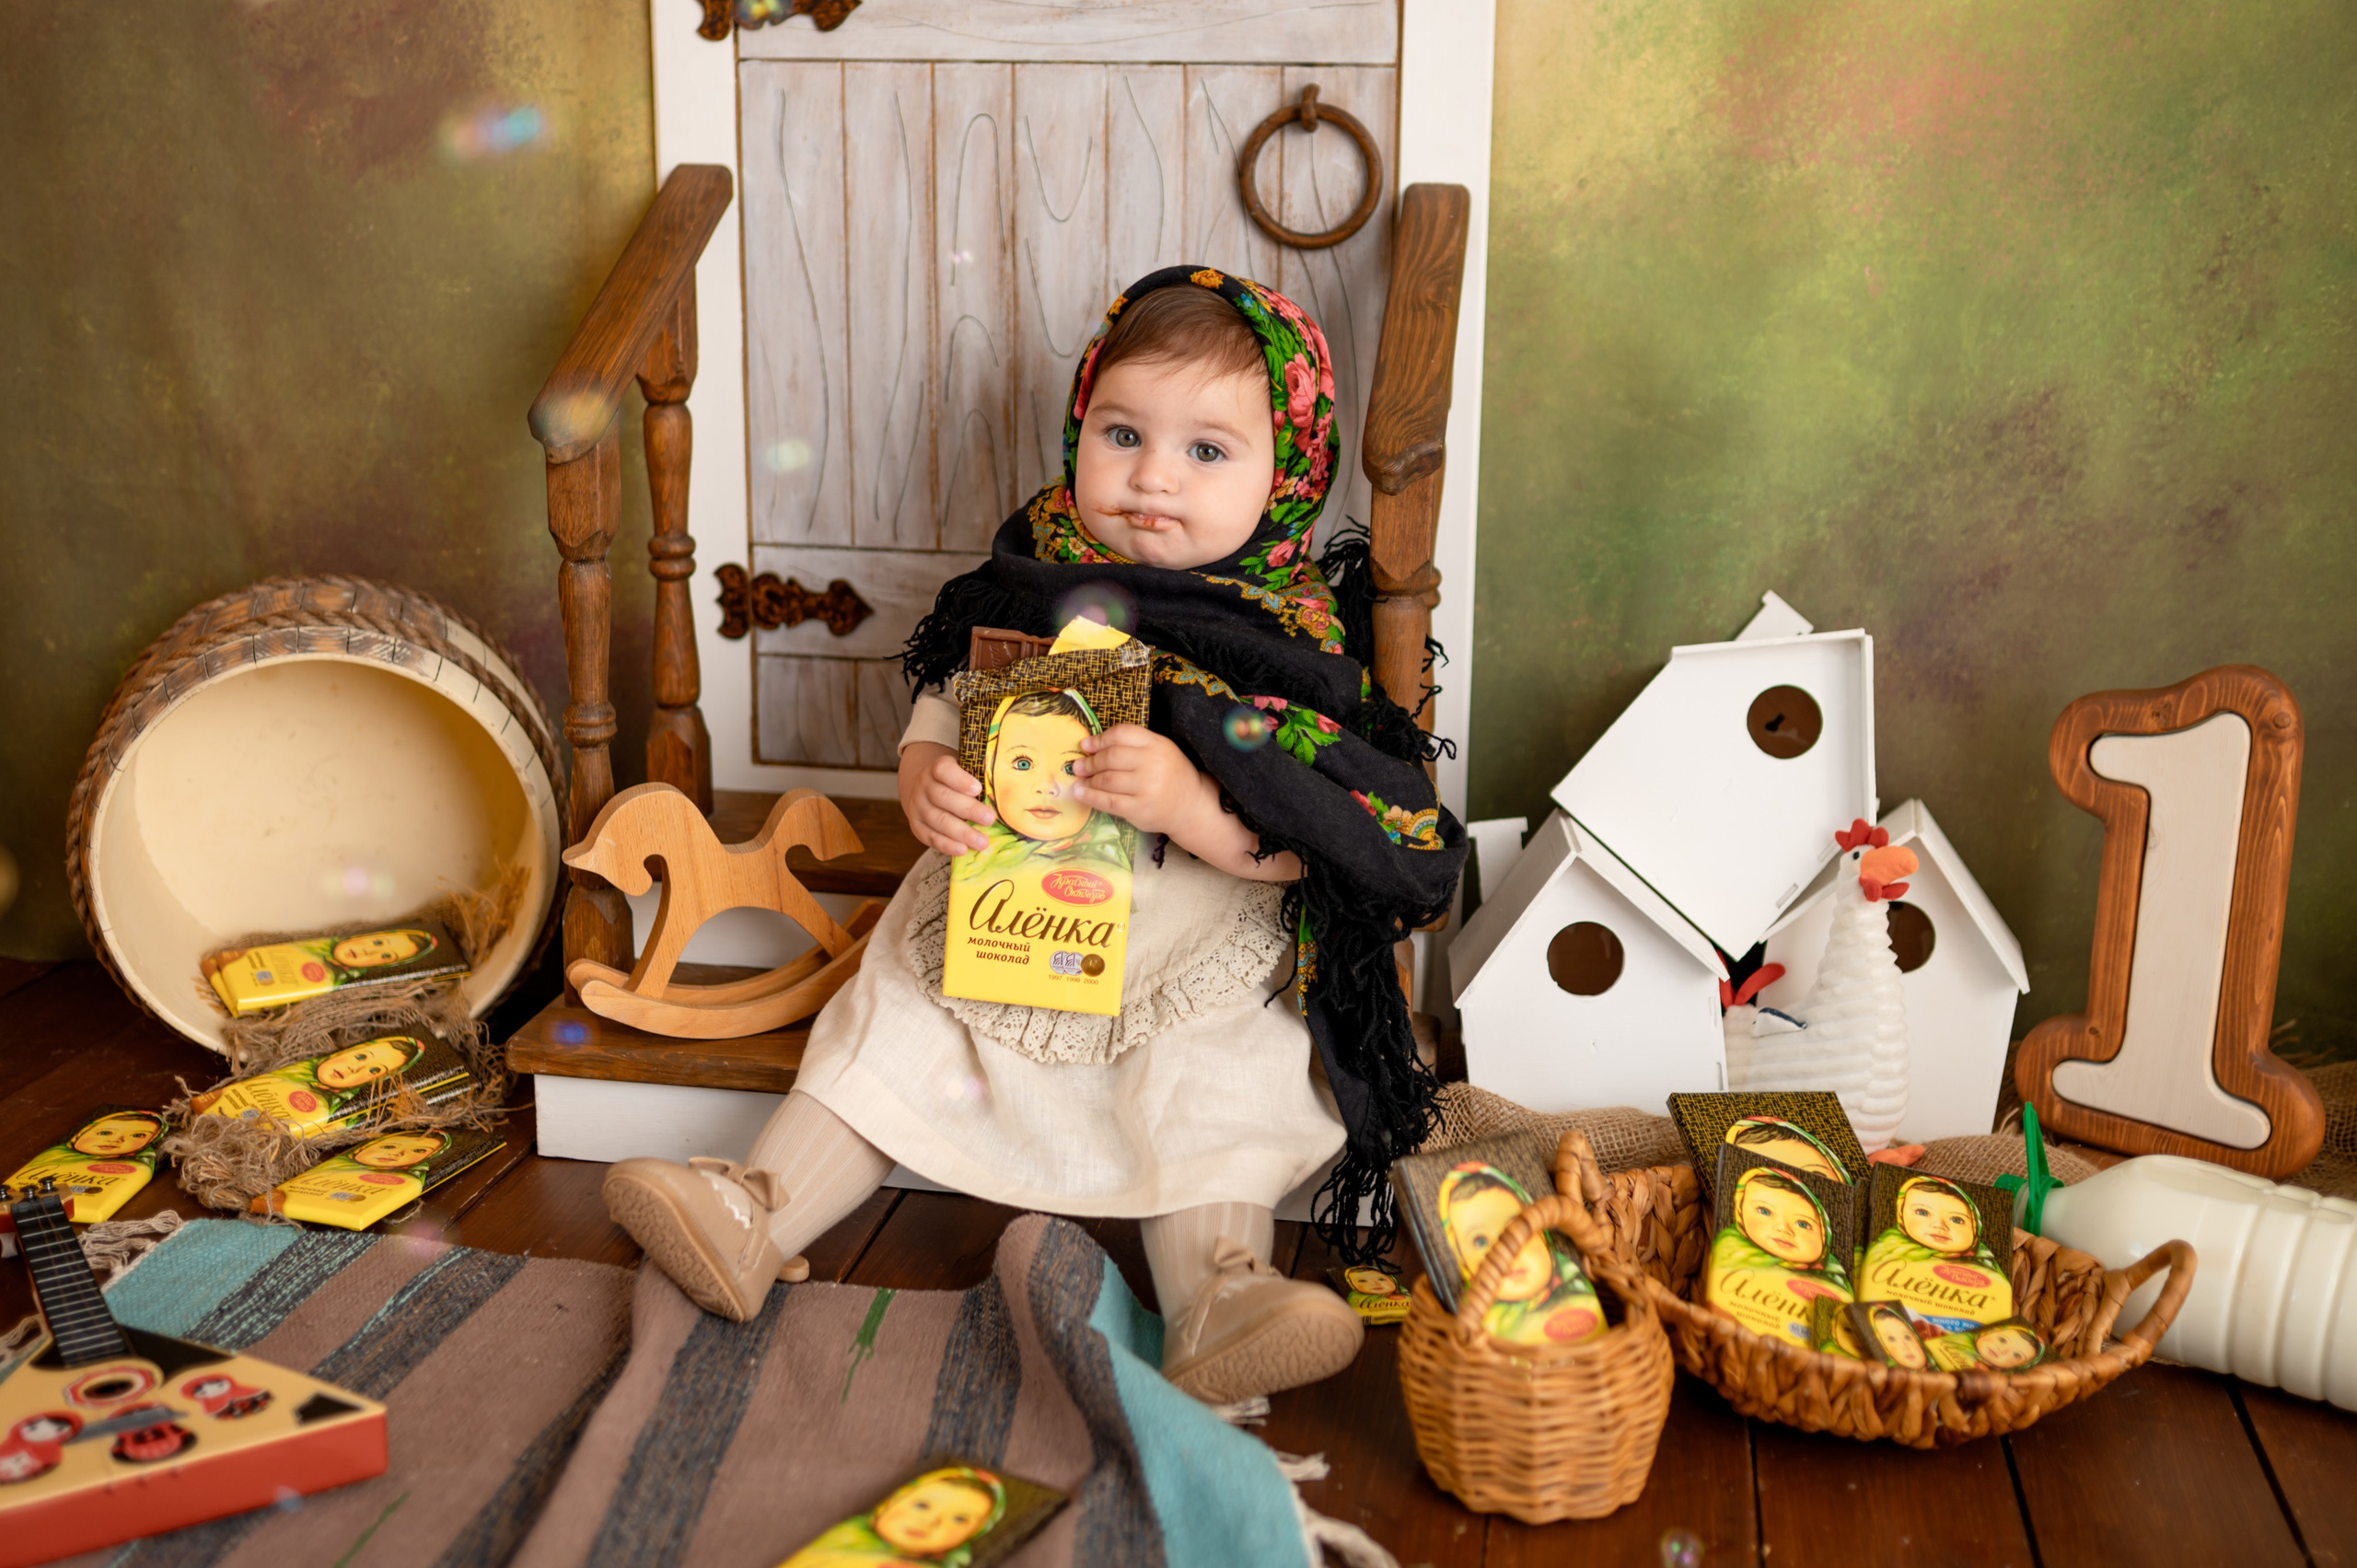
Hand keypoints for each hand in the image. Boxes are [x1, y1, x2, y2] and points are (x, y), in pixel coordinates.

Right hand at [898, 741, 993, 855]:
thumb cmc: (954, 782)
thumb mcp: (963, 772)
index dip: (960, 779)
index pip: (943, 770)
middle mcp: (924, 786)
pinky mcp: (917, 826)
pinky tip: (963, 850)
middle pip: (943, 797)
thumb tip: (1008, 788)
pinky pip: (931, 837)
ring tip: (982, 842)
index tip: (978, 789)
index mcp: (937, 769)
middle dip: (968, 810)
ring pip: (938, 820)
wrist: (925, 791)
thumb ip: (979, 777)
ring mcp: (918, 807)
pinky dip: (947, 845)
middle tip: (990, 819)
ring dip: (961, 833)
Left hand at [1071, 723, 1209, 838]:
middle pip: (1111, 757)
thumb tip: (1090, 746)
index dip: (1099, 739)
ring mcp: (1146, 787)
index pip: (1121, 734)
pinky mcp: (1140, 809)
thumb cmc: (1169, 775)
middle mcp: (1152, 763)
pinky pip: (1109, 802)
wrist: (1190, 805)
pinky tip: (1081, 793)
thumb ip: (1131, 745)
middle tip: (1079, 766)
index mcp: (1156, 744)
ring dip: (1088, 780)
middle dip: (1090, 762)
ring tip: (1080, 780)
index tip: (1085, 745)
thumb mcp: (1159, 750)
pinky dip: (1091, 797)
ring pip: (1107, 780)